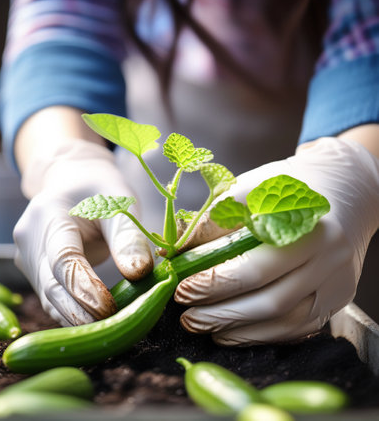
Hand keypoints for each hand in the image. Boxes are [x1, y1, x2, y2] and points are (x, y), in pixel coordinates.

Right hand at [14, 139, 152, 325]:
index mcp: (47, 214)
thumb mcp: (119, 202)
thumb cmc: (100, 189)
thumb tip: (139, 273)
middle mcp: (28, 238)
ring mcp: (26, 256)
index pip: (62, 258)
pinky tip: (94, 325)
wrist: (73, 181)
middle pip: (50, 284)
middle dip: (80, 311)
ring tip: (108, 332)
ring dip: (77, 318)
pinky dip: (73, 312)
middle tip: (112, 329)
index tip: (109, 309)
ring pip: (49, 296)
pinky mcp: (34, 270)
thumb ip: (127, 236)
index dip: (83, 286)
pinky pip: (52, 296)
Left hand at [174, 137, 378, 344]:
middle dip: (221, 312)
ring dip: (237, 329)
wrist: (347, 189)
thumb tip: (174, 248)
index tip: (183, 288)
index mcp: (309, 227)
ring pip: (285, 321)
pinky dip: (261, 335)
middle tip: (186, 315)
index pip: (257, 266)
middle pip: (271, 301)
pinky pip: (298, 329)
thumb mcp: (252, 188)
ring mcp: (337, 284)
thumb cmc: (293, 186)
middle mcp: (330, 260)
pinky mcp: (337, 299)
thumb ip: (214, 219)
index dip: (216, 282)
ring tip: (201, 325)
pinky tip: (231, 332)